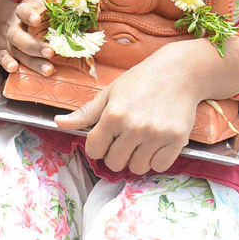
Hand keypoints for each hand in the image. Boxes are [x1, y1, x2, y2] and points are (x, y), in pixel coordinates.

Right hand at [0, 0, 55, 76]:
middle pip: (20, 37)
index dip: (28, 14)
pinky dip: (7, 64)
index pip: (23, 11)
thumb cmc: (29, 9)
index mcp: (21, 11)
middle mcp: (13, 27)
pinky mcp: (3, 52)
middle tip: (51, 51)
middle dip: (35, 46)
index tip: (37, 18)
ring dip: (32, 62)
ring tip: (48, 70)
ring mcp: (7, 41)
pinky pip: (2, 59)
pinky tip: (14, 69)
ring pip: (17, 52)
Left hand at [54, 48, 202, 173]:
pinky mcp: (177, 140)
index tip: (104, 140)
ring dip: (136, 158)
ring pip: (137, 168)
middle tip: (123, 139)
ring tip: (140, 140)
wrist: (180, 72)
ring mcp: (157, 135)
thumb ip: (86, 112)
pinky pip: (160, 166)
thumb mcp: (109, 93)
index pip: (94, 150)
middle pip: (114, 163)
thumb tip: (58, 122)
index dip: (96, 147)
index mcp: (113, 114)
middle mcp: (134, 127)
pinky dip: (155, 159)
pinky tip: (155, 143)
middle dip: (115, 154)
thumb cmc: (140, 81)